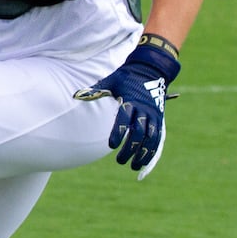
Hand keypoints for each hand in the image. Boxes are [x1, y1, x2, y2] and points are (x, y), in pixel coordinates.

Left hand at [74, 38, 180, 173]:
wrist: (149, 71)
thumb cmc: (126, 77)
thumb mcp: (111, 80)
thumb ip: (96, 90)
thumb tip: (77, 95)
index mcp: (131, 101)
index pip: (124, 119)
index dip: (118, 133)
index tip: (111, 145)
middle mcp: (144, 110)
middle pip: (138, 133)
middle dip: (129, 148)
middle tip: (119, 161)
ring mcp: (153, 116)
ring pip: (150, 138)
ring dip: (143, 153)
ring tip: (133, 166)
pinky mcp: (159, 120)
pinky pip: (158, 138)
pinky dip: (152, 151)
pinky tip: (144, 162)